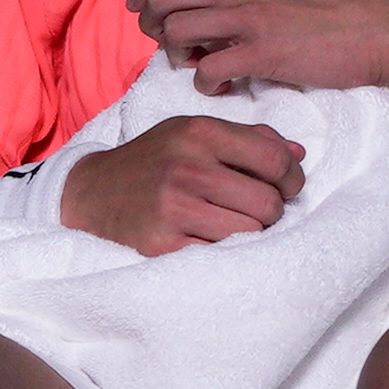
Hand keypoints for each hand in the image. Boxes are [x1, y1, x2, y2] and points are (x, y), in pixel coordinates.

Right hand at [59, 116, 307, 256]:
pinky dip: (225, 253)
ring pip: (249, 233)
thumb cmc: (152, 162)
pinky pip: (221, 256)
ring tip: (232, 226)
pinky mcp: (162, 244)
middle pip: (267, 203)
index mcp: (199, 133)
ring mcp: (173, 207)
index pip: (275, 161)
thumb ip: (247, 139)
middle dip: (270, 212)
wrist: (91, 194)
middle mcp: (187, 166)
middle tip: (253, 212)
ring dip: (250, 235)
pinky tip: (211, 241)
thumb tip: (297, 155)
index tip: (285, 189)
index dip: (291, 180)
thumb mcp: (191, 134)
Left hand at [126, 0, 388, 98]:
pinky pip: (207, 68)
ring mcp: (250, 16)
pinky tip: (219, 85)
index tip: (142, 9)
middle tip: (165, 44)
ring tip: (194, 64)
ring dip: (175, 53)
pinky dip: (203, 81)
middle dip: (154, 24)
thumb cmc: (347, 2)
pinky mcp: (262, 53)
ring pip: (176, 31)